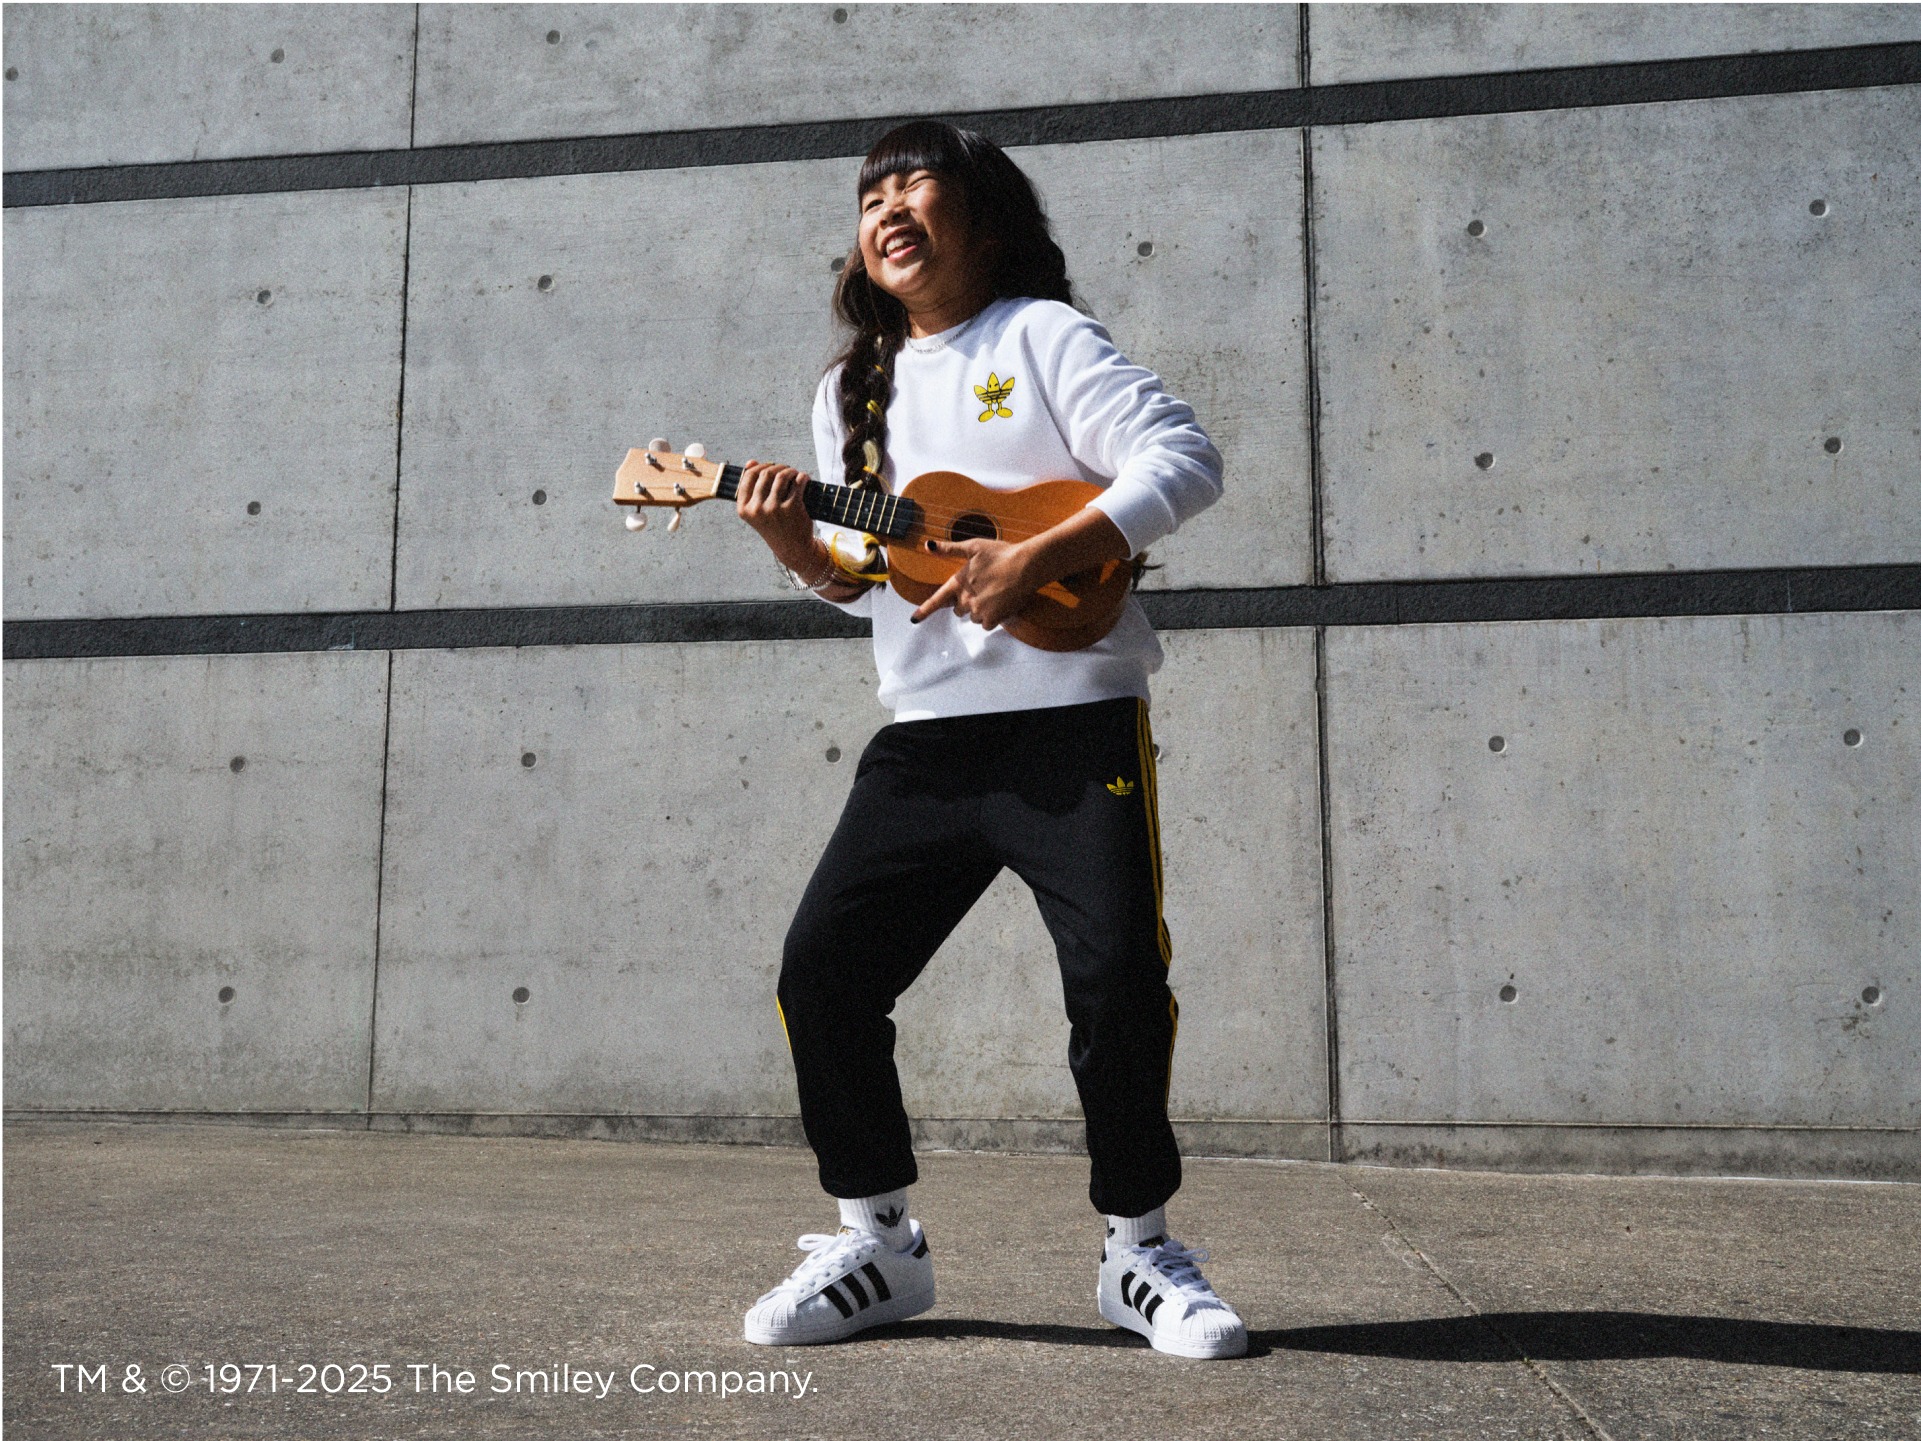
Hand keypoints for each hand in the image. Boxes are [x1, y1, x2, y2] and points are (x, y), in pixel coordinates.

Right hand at [734, 460, 816, 571]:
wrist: (792, 548)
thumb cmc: (774, 525)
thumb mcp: (757, 510)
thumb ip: (752, 487)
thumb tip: (751, 461)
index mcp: (744, 509)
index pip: (749, 476)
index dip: (761, 467)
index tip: (770, 467)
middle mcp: (757, 509)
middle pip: (766, 474)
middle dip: (777, 467)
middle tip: (786, 470)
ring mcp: (775, 509)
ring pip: (782, 476)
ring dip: (790, 470)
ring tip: (795, 473)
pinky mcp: (793, 508)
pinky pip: (798, 482)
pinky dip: (802, 477)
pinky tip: (804, 479)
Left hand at [910, 507, 1130, 629]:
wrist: (1025, 566)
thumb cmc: (1001, 553)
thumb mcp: (974, 546)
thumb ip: (949, 549)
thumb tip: (928, 545)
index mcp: (958, 582)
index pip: (937, 600)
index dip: (924, 610)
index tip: (914, 620)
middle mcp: (965, 599)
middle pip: (958, 609)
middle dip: (966, 602)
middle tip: (982, 588)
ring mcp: (979, 610)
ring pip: (974, 617)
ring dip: (981, 609)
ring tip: (995, 593)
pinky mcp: (993, 619)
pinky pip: (987, 624)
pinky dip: (993, 617)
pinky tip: (1001, 602)